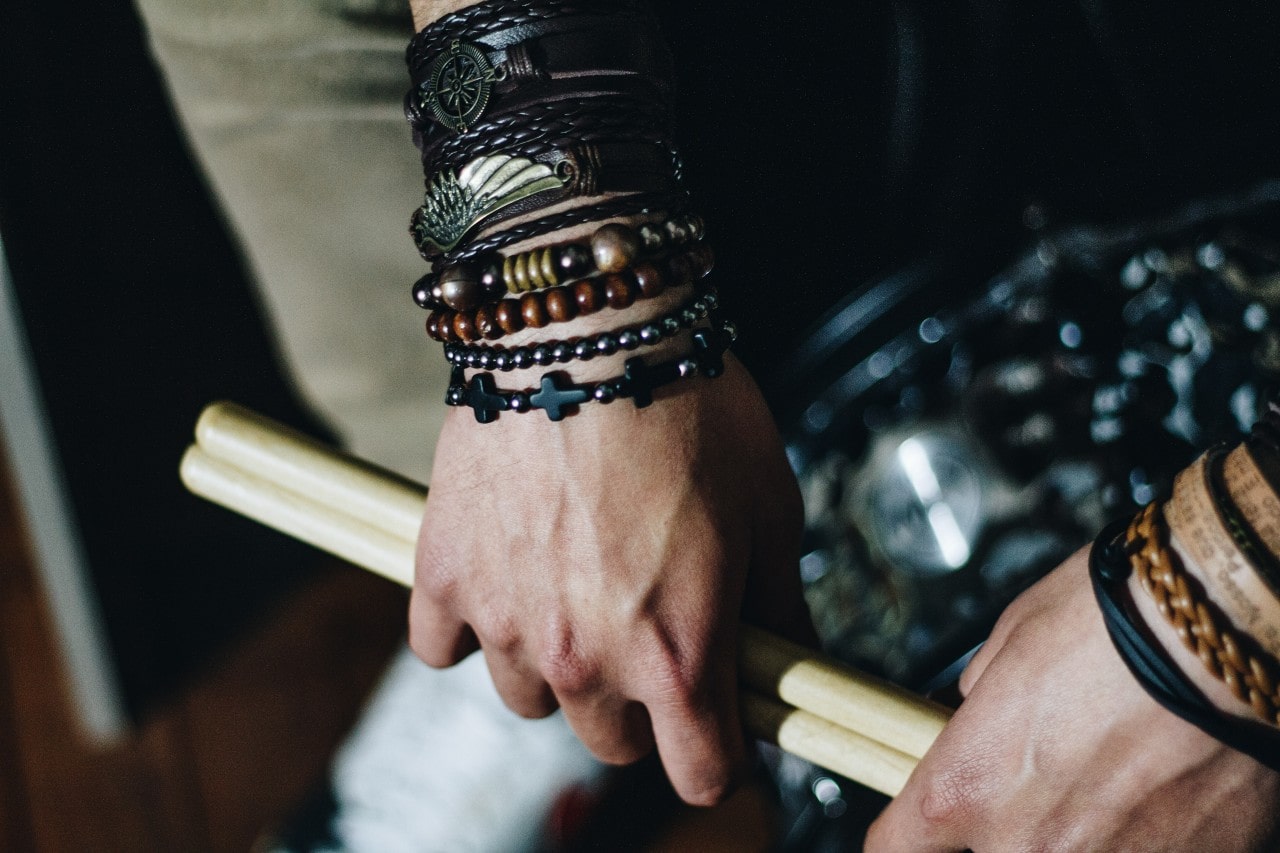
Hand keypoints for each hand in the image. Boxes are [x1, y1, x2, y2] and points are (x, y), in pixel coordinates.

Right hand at [409, 356, 810, 803]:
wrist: (587, 325)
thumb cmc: (689, 403)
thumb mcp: (771, 506)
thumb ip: (780, 604)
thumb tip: (792, 659)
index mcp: (680, 655)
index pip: (700, 777)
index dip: (716, 755)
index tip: (716, 727)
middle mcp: (587, 659)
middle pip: (611, 745)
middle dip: (638, 704)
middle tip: (646, 628)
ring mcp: (506, 624)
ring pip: (529, 699)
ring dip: (556, 663)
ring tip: (573, 584)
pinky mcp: (443, 578)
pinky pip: (444, 646)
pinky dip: (472, 623)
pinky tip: (505, 571)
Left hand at [866, 548, 1279, 851]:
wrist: (1220, 633)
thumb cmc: (1116, 622)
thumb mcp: (1010, 642)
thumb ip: (982, 699)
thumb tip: (983, 711)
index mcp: (966, 788)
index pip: (896, 847)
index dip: (906, 833)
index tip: (918, 825)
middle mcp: (1027, 847)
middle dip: (1002, 826)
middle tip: (1043, 778)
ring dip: (1078, 832)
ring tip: (1113, 779)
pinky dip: (1145, 837)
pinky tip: (1163, 793)